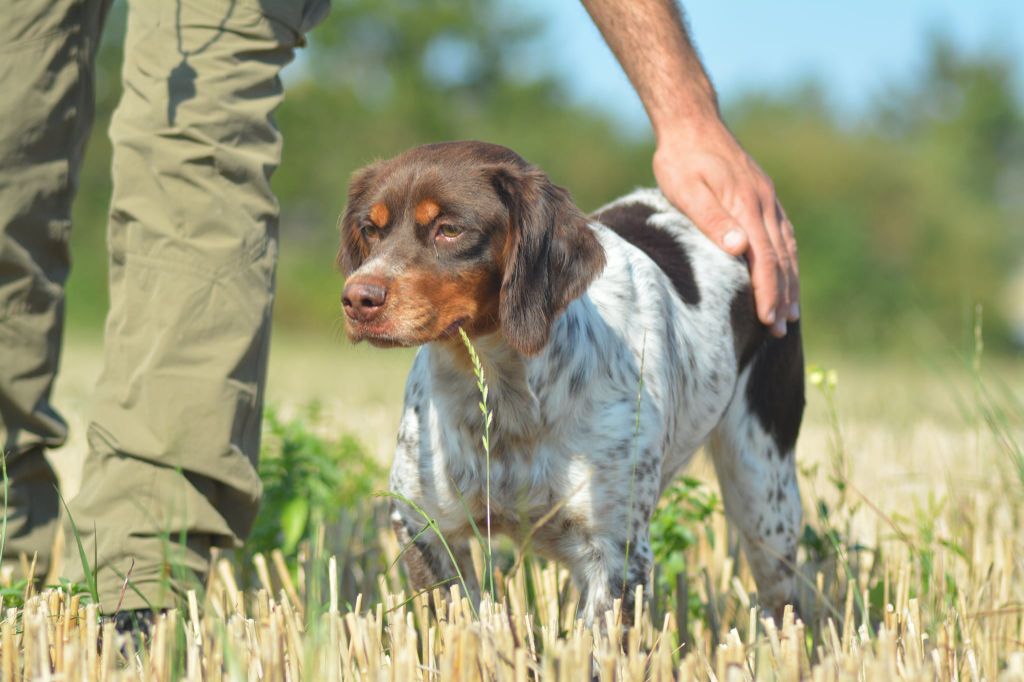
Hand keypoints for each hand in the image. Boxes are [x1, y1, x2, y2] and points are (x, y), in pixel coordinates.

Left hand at [653, 120, 798, 336]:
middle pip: (782, 258)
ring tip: (790, 313)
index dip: (769, 291)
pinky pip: (783, 235)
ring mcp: (768, 200)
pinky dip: (788, 260)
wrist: (692, 122)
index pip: (765, 259)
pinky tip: (786, 274)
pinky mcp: (764, 197)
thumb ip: (712, 219)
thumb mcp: (688, 189)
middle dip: (783, 296)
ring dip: (790, 282)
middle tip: (781, 330)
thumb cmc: (681, 159)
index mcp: (747, 205)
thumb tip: (740, 248)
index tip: (770, 320)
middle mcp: (765, 204)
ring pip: (787, 248)